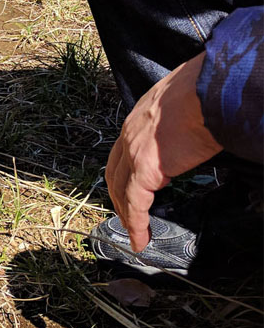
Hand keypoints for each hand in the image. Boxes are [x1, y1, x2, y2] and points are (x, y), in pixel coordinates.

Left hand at [105, 52, 222, 251]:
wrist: (213, 88)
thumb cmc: (209, 91)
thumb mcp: (185, 104)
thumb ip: (180, 123)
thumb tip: (196, 135)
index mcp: (140, 116)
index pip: (123, 151)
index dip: (124, 174)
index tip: (128, 191)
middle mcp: (130, 132)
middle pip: (115, 172)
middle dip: (119, 197)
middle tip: (127, 218)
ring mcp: (134, 150)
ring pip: (121, 189)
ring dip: (126, 214)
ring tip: (134, 234)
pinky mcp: (145, 167)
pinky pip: (135, 202)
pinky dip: (136, 223)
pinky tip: (141, 239)